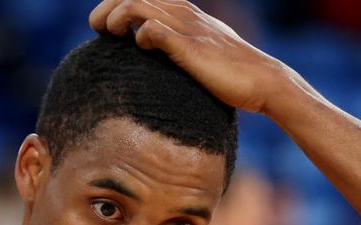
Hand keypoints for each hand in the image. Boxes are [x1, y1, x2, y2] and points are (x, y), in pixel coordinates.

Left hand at [88, 0, 285, 113]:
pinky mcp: (190, 48)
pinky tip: (141, 47)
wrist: (263, 82)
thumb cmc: (231, 73)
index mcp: (184, 12)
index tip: (104, 25)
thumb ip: (178, 47)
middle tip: (97, 28)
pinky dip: (141, 35)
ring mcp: (187, 28)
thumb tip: (157, 58)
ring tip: (109, 35)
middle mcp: (183, 13)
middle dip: (107, 7)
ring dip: (117, 18)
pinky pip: (154, 30)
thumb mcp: (201, 51)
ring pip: (138, 5)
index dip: (117, 2)